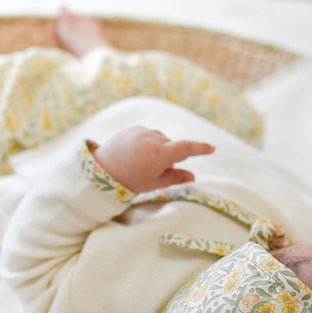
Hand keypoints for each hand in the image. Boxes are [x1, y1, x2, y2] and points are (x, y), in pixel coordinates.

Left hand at [94, 126, 214, 192]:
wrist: (100, 171)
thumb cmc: (127, 181)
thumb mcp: (152, 184)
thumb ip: (174, 177)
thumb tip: (192, 176)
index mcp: (159, 155)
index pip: (186, 148)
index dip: (200, 148)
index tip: (211, 148)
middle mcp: (152, 139)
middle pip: (171, 145)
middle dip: (169, 156)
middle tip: (156, 170)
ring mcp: (141, 132)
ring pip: (159, 139)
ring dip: (158, 149)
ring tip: (143, 162)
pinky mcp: (133, 128)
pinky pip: (147, 135)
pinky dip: (147, 143)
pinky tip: (135, 154)